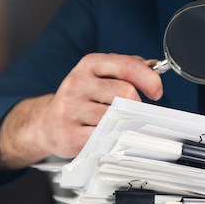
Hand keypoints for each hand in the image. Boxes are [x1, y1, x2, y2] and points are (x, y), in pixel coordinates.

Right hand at [0, 53, 162, 168]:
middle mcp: (78, 83)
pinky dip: (112, 138)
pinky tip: (106, 136)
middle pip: (126, 93)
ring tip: (115, 123)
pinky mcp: (70, 133)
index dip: (149, 79)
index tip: (157, 91)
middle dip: (136, 105)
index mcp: (89, 65)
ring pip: (116, 116)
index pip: (127, 66)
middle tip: (131, 112)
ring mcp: (71, 109)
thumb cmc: (80, 100)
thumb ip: (126, 69)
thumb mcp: (99, 76)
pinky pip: (104, 137)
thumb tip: (154, 67)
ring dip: (123, 123)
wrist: (48, 124)